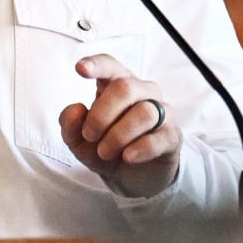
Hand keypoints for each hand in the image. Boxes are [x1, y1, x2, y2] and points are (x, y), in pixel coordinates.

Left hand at [55, 53, 180, 198]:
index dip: (97, 64)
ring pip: (144, 112)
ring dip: (118, 135)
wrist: (130, 177)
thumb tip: (76, 109)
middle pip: (125, 87)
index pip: (110, 65)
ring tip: (105, 152)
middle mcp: (142, 92)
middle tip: (89, 136)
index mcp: (117, 84)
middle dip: (102, 114)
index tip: (80, 69)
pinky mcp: (172, 136)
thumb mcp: (79, 140)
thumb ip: (70, 125)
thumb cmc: (105, 148)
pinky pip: (159, 137)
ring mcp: (161, 112)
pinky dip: (139, 148)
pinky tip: (127, 157)